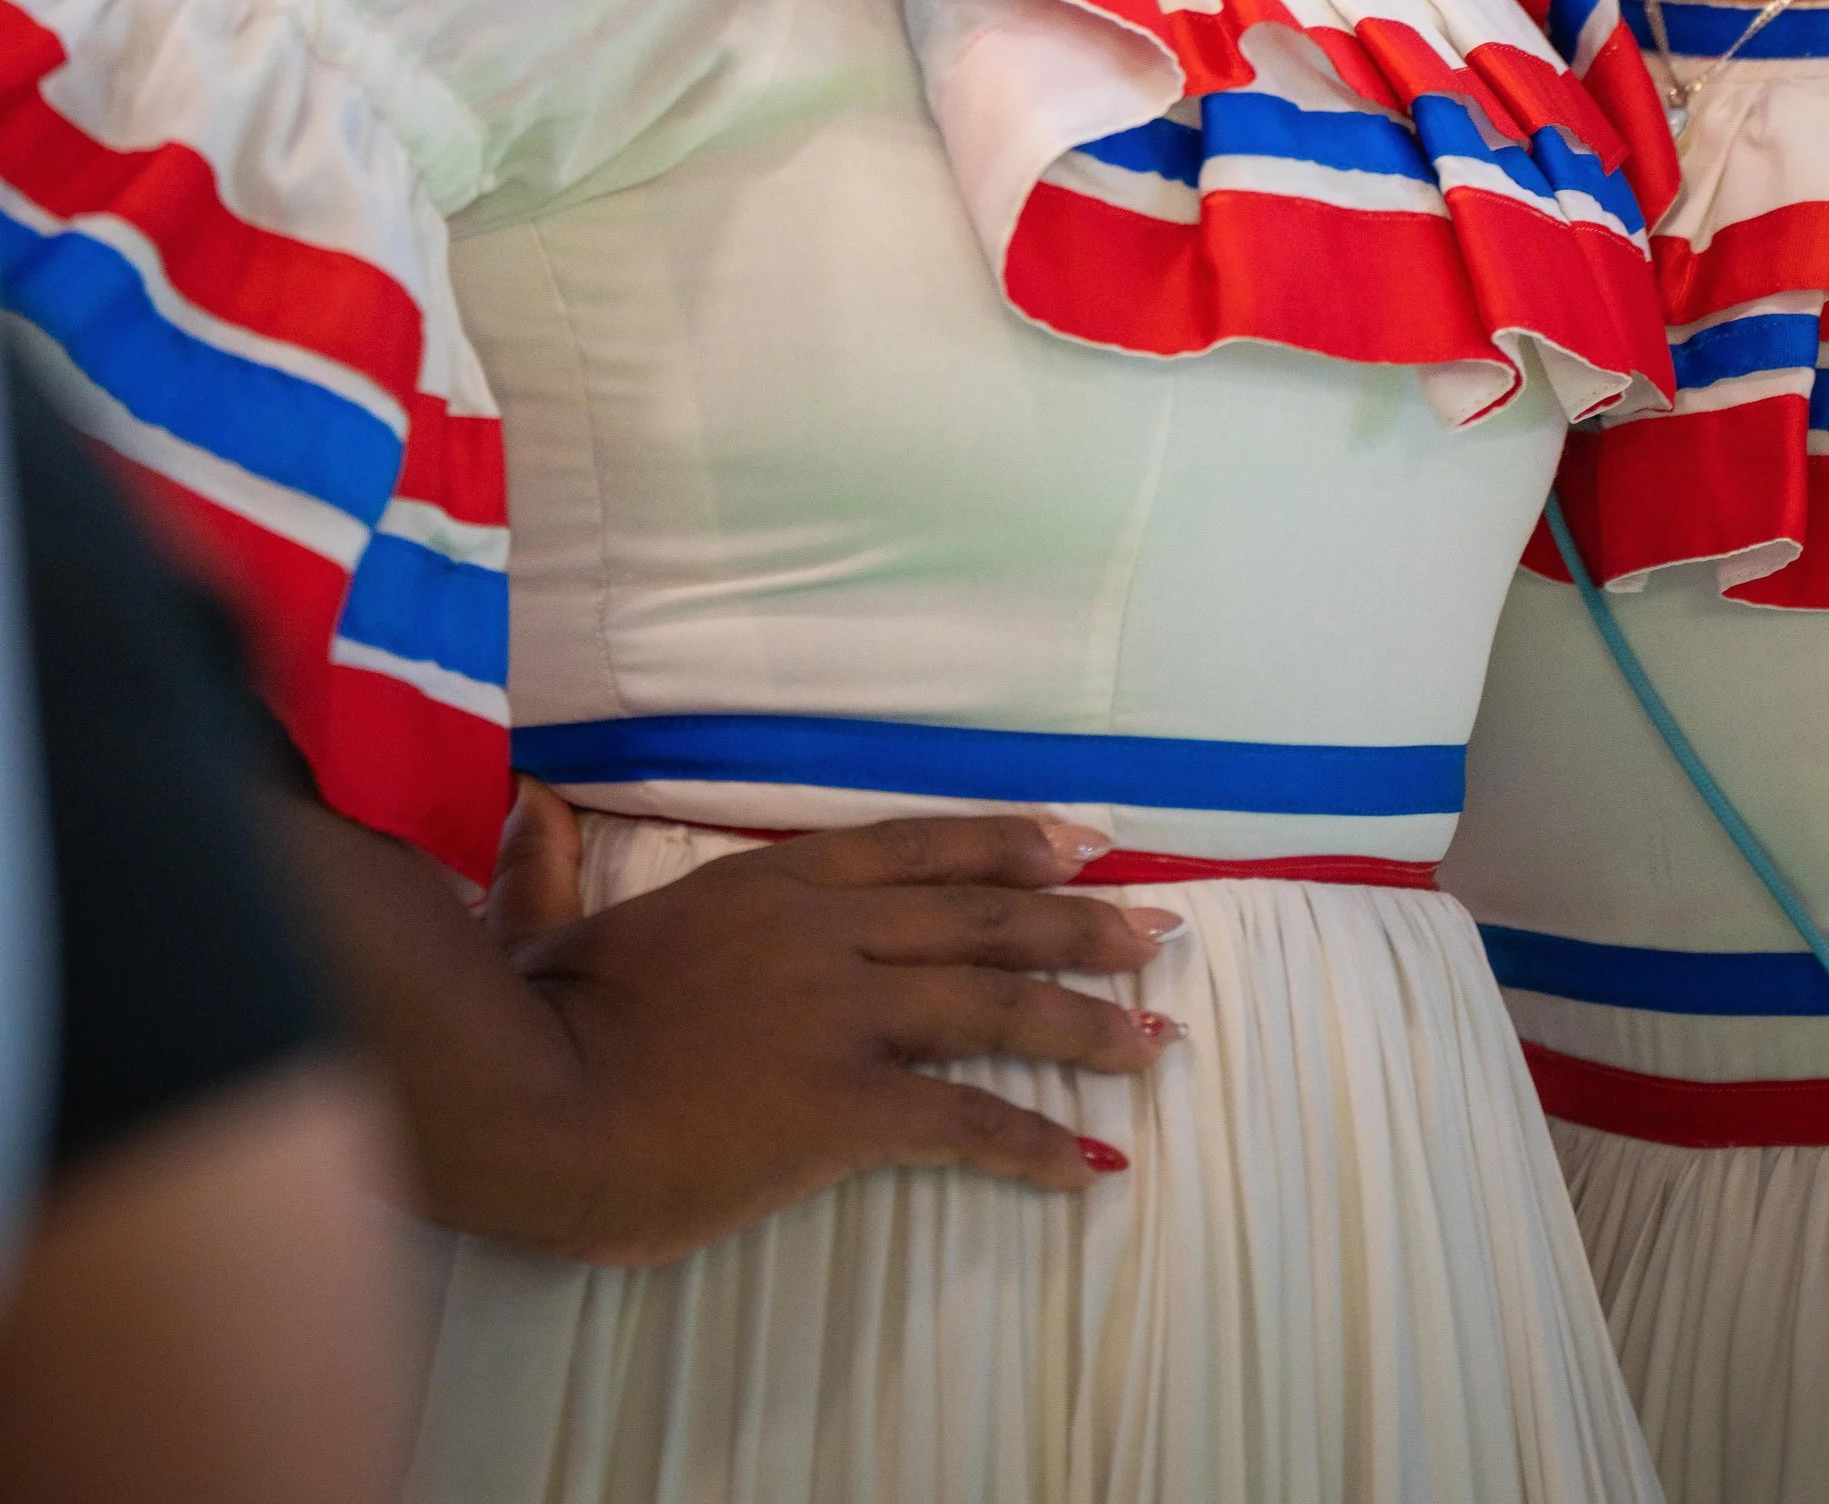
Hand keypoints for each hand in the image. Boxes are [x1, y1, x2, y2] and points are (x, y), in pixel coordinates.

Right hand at [290, 790, 1185, 1267]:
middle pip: (983, 918)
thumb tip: (530, 806)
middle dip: (1081, 925)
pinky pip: (964, 1121)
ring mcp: (842, 1014)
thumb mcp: (548, 927)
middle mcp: (825, 934)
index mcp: (771, 885)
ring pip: (995, 1005)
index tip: (1081, 843)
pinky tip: (1091, 1164)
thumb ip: (551, 867)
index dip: (1009, 845)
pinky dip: (1036, 1142)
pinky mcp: (842, 1106)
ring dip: (1087, 1023)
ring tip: (1156, 1038)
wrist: (529, 1101)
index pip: (920, 850)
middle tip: (1158, 929)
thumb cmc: (532, 1020)